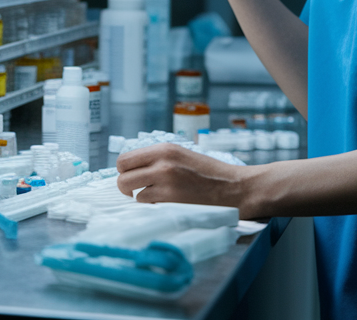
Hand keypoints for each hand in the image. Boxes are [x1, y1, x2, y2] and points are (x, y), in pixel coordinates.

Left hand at [116, 143, 256, 216]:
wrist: (234, 188)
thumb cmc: (208, 173)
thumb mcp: (181, 155)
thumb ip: (156, 159)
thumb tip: (130, 169)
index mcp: (164, 149)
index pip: (124, 160)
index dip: (125, 171)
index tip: (133, 176)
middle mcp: (162, 164)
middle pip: (122, 179)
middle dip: (127, 187)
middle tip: (137, 190)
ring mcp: (166, 184)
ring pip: (134, 195)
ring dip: (143, 199)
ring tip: (160, 197)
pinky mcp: (172, 202)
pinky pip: (149, 207)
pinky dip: (155, 207)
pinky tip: (169, 204)